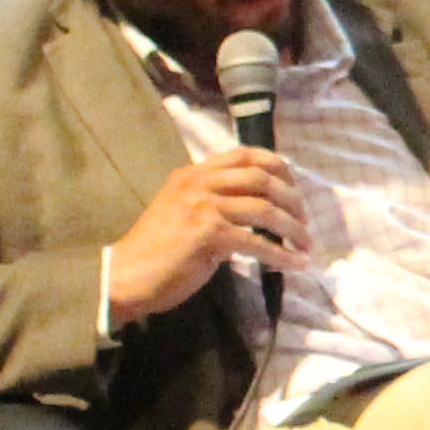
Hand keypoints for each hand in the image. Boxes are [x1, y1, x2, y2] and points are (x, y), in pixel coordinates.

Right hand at [106, 147, 314, 320]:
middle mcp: (198, 183)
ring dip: (292, 228)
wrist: (124, 274)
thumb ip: (215, 203)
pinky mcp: (207, 234)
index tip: (294, 187)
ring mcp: (202, 207)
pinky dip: (282, 255)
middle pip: (261, 178)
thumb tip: (257, 212)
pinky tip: (295, 264)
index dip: (278, 168)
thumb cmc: (156, 249)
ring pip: (264, 209)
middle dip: (292, 199)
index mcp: (193, 173)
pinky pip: (256, 242)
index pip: (245, 155)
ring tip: (305, 244)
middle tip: (304, 222)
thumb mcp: (184, 211)